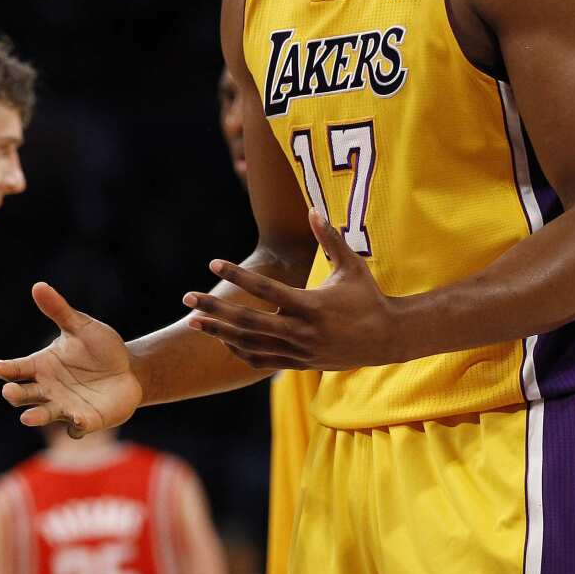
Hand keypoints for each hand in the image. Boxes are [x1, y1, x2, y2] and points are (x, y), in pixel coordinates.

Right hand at [0, 282, 141, 437]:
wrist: (129, 370)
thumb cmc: (100, 347)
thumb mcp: (81, 326)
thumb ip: (59, 310)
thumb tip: (38, 285)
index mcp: (42, 366)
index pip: (17, 369)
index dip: (6, 369)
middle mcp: (47, 389)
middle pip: (23, 395)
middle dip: (15, 395)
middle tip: (10, 391)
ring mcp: (64, 407)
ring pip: (44, 414)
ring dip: (36, 417)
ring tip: (29, 417)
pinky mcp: (85, 421)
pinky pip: (77, 427)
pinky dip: (76, 426)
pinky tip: (78, 421)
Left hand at [183, 209, 402, 370]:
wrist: (387, 340)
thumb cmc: (368, 297)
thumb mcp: (351, 265)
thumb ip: (330, 238)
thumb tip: (313, 210)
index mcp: (312, 305)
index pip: (266, 289)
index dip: (238, 275)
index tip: (213, 263)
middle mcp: (302, 331)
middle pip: (248, 321)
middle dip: (214, 310)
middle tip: (187, 298)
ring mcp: (298, 351)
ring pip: (249, 344)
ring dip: (219, 333)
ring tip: (193, 322)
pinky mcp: (299, 364)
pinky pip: (261, 360)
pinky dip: (239, 350)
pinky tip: (222, 339)